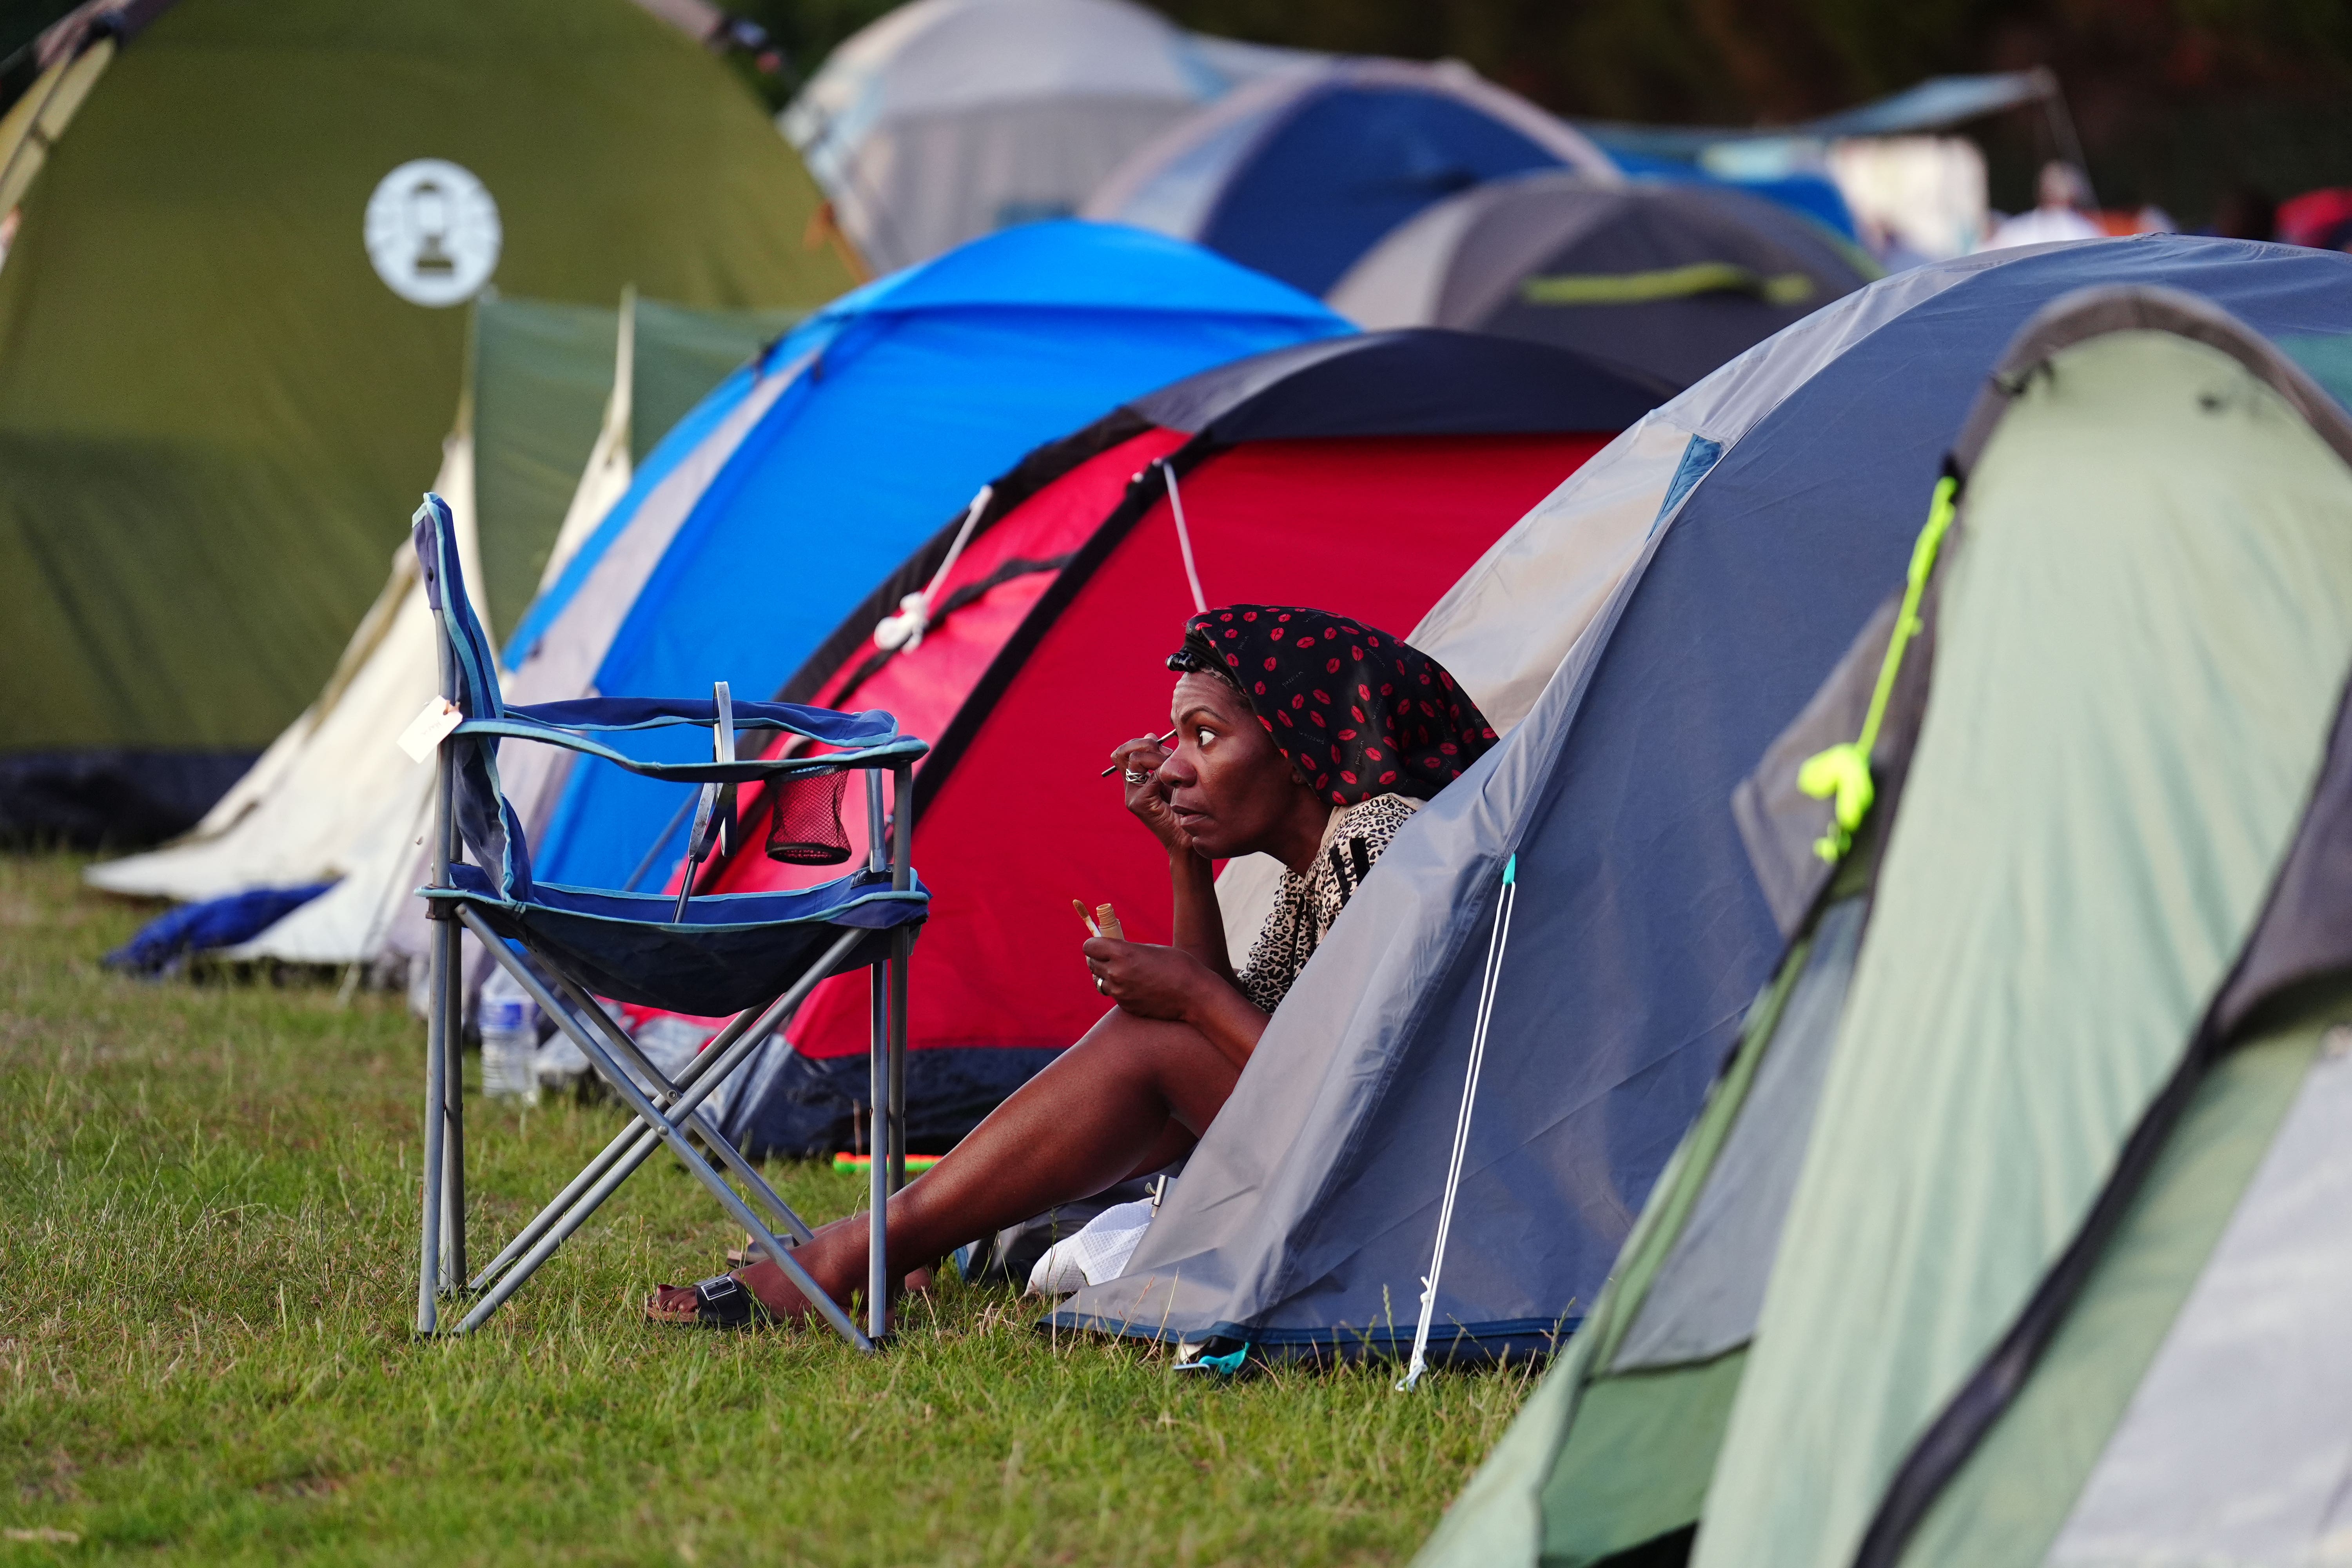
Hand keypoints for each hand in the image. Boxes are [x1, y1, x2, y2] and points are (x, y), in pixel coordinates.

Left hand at [1083, 937, 1210, 1021]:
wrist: (1193, 994)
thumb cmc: (1177, 965)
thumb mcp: (1150, 949)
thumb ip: (1127, 950)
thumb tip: (1112, 951)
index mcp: (1122, 953)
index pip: (1089, 947)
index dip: (1094, 945)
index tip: (1100, 945)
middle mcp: (1116, 973)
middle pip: (1091, 964)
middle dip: (1099, 959)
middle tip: (1112, 958)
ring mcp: (1120, 992)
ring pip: (1100, 981)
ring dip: (1107, 976)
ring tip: (1125, 973)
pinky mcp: (1126, 1006)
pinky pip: (1114, 995)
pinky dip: (1120, 990)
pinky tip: (1138, 987)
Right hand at [1109, 735, 1188, 854]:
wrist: (1187, 841)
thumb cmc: (1185, 811)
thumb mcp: (1172, 779)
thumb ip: (1161, 760)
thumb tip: (1151, 734)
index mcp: (1135, 781)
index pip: (1124, 752)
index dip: (1142, 743)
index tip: (1164, 748)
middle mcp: (1130, 788)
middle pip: (1121, 753)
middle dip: (1145, 745)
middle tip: (1167, 754)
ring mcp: (1132, 796)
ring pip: (1135, 760)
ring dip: (1158, 756)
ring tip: (1175, 767)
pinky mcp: (1140, 804)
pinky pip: (1153, 776)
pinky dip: (1169, 771)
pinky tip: (1184, 779)